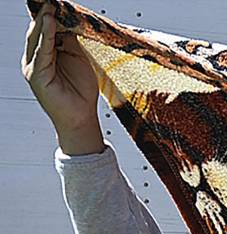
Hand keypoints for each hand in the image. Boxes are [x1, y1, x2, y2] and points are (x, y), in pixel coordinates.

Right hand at [21, 8, 104, 154]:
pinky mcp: (36, 75)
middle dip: (44, 15)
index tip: (56, 1)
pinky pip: (42, 52)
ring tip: (51, 7)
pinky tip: (51, 24)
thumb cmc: (81, 90)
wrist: (81, 117)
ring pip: (38, 39)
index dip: (50, 15)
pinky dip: (47, 37)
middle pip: (38, 31)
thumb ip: (70, 39)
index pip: (45, 30)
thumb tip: (70, 19)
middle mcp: (35, 59)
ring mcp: (33, 67)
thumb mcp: (78, 58)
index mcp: (44, 54)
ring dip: (45, 22)